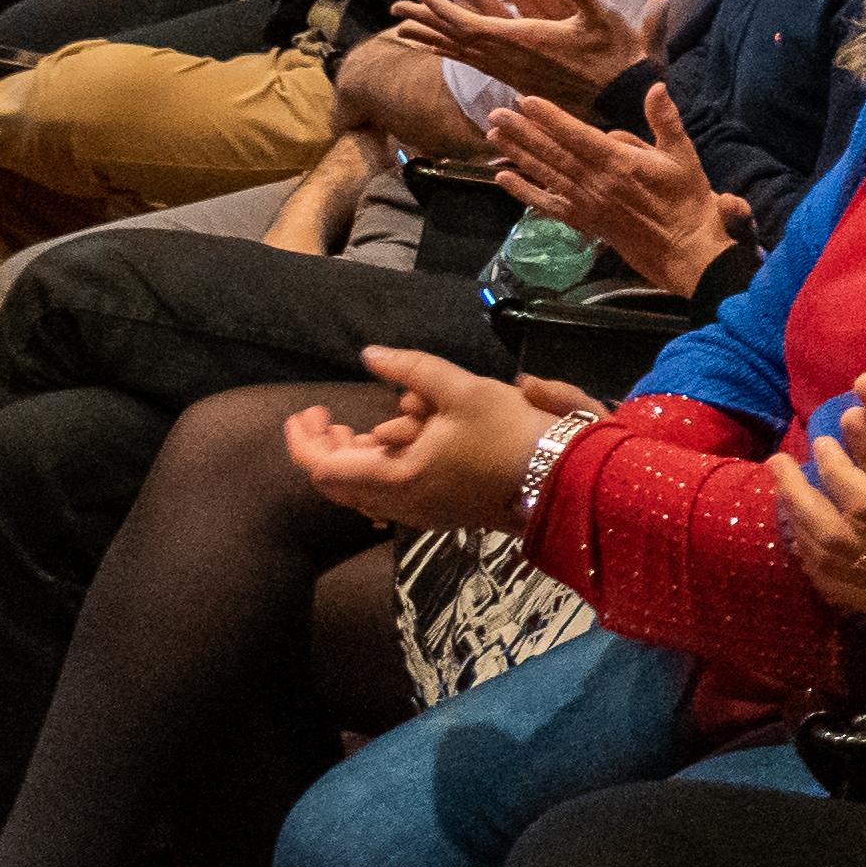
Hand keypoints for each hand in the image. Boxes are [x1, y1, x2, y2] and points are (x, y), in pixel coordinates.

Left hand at [278, 346, 577, 533]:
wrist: (561, 478)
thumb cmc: (509, 433)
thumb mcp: (462, 389)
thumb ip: (410, 368)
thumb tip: (369, 353)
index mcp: (395, 478)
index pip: (323, 467)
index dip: (304, 440)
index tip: (307, 410)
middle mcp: (399, 504)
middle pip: (338, 484)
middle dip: (326, 447)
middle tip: (328, 416)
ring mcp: (419, 513)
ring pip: (364, 491)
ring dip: (354, 458)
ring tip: (365, 425)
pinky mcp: (437, 512)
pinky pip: (389, 496)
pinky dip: (380, 468)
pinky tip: (399, 443)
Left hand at [397, 0, 666, 104]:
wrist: (622, 97)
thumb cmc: (614, 55)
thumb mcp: (601, 18)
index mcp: (523, 41)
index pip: (470, 27)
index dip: (443, 12)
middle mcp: (510, 59)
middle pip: (457, 40)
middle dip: (426, 22)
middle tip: (397, 9)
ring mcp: (511, 71)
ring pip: (462, 54)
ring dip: (434, 39)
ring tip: (406, 30)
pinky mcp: (516, 77)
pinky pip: (475, 64)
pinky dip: (454, 53)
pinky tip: (444, 50)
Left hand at [485, 86, 749, 297]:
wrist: (684, 249)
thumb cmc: (687, 201)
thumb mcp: (684, 156)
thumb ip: (666, 121)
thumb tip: (656, 87)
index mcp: (619, 163)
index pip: (577, 135)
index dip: (550, 118)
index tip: (525, 101)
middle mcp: (595, 182)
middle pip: (553, 153)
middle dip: (523, 132)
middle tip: (496, 114)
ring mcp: (585, 203)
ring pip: (545, 174)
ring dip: (518, 154)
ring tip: (495, 136)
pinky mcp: (582, 220)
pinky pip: (547, 204)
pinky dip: (524, 191)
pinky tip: (504, 178)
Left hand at [777, 375, 865, 640]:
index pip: (858, 497)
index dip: (833, 468)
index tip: (824, 439)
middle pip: (826, 530)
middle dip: (795, 492)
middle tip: (778, 463)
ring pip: (825, 561)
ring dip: (797, 525)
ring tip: (783, 495)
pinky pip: (838, 589)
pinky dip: (813, 565)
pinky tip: (803, 544)